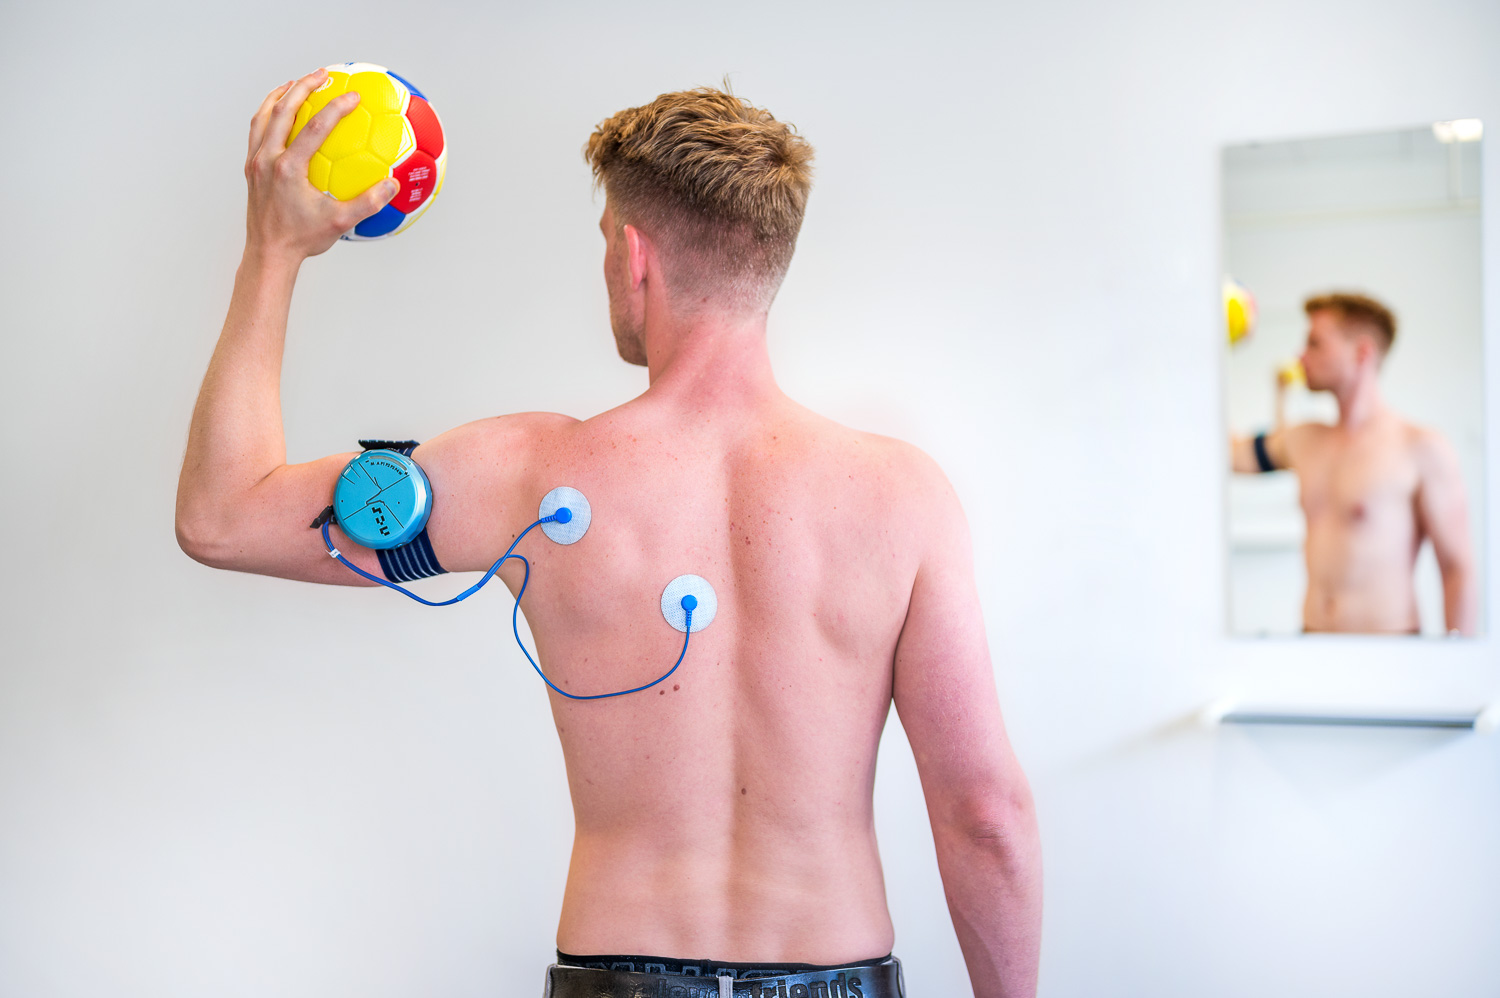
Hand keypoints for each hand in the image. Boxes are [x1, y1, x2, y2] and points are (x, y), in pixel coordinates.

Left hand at [242, 69, 397, 261]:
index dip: (336, 108)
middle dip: (303, 87)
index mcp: (289, 169)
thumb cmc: (304, 240)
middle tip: (323, 75)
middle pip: (282, 110)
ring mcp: (256, 162)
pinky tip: (280, 112)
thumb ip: (368, 203)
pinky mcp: (251, 168)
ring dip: (280, 95)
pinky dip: (268, 114)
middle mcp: (268, 160)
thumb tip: (393, 185)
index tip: (353, 96)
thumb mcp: (340, 223)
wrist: (268, 253)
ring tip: (296, 83)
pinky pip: (257, 130)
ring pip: (263, 116)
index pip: (315, 128)